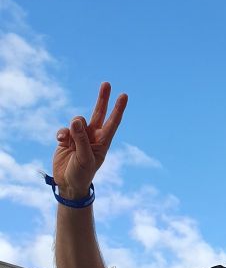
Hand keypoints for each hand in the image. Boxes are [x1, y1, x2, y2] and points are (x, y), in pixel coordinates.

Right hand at [52, 82, 127, 197]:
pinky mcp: (66, 139)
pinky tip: (60, 141)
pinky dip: (61, 133)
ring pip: (77, 121)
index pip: (113, 122)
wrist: (68, 184)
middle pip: (98, 113)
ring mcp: (79, 136)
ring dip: (73, 127)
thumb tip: (76, 121)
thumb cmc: (82, 173)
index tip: (124, 95)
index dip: (118, 109)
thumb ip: (81, 139)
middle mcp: (92, 136)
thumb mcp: (84, 158)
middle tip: (106, 83)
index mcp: (103, 141)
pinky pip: (64, 130)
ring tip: (68, 140)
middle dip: (102, 99)